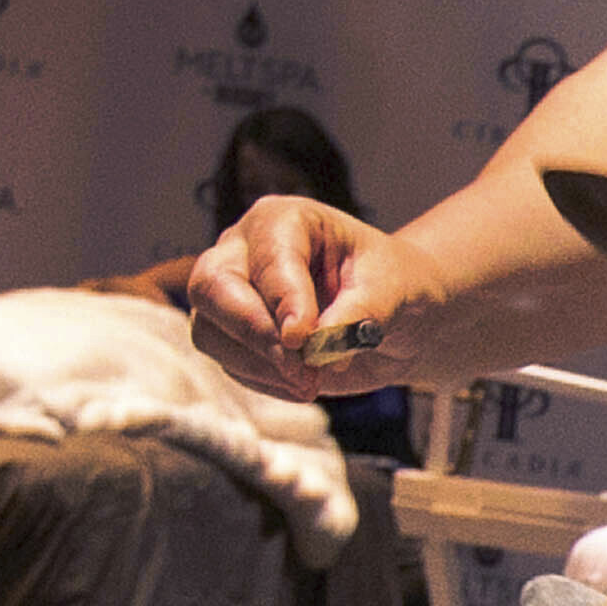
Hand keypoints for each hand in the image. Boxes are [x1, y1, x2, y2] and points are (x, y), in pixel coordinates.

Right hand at [189, 194, 425, 395]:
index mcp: (283, 221)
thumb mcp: (392, 290)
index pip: (268, 257)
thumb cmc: (392, 285)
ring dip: (259, 365)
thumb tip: (317, 347)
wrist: (396, 316)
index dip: (282, 299)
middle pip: (210, 286)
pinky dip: (266, 382)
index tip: (302, 339)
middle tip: (299, 368)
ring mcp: (229, 292)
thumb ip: (359, 313)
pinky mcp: (231, 334)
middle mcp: (243, 249)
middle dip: (253, 332)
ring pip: (209, 331)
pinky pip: (229, 364)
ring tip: (312, 382)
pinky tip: (305, 384)